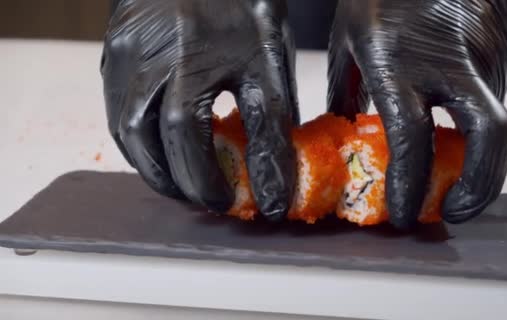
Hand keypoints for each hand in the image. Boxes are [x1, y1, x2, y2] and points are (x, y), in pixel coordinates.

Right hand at [100, 0, 298, 220]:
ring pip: (126, 129)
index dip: (216, 174)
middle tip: (207, 200)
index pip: (196, 131)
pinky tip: (161, 153)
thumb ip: (269, 110)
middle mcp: (152, 55)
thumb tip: (274, 169)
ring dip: (154, 167)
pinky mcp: (112, 52)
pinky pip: (116, 111)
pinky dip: (138, 144)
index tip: (238, 201)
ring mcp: (126, 52)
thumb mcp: (268, 53)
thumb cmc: (242, 3)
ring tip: (182, 184)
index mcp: (198, 54)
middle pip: (152, 138)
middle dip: (181, 180)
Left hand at [327, 0, 506, 227]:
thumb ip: (346, 94)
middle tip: (453, 211)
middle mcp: (447, 60)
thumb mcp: (348, 40)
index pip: (412, 139)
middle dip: (479, 188)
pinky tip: (452, 119)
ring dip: (474, 155)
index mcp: (395, 61)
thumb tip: (343, 140)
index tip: (402, 213)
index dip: (409, 186)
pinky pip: (492, 97)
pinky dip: (474, 122)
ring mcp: (481, 52)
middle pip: (489, 138)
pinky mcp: (498, 48)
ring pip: (491, 122)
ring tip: (446, 170)